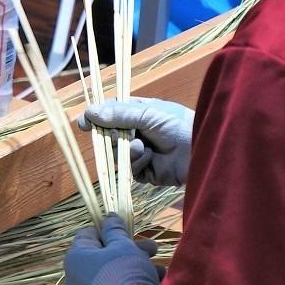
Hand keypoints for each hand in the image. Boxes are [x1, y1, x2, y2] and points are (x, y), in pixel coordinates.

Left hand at [63, 213, 162, 284]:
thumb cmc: (124, 271)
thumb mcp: (123, 245)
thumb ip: (115, 229)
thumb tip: (109, 216)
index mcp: (75, 257)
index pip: (87, 235)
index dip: (108, 230)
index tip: (127, 231)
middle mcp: (75, 279)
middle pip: (103, 257)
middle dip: (130, 251)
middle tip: (152, 249)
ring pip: (113, 276)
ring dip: (137, 269)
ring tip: (160, 270)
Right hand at [78, 98, 193, 185]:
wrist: (201, 150)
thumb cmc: (178, 125)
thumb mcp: (148, 113)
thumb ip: (119, 114)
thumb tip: (89, 112)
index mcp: (138, 113)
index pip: (110, 114)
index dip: (96, 118)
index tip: (83, 123)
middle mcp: (137, 133)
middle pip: (109, 136)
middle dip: (110, 137)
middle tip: (115, 137)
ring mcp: (140, 153)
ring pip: (116, 155)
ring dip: (126, 151)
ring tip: (141, 148)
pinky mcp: (144, 172)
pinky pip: (129, 169)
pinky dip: (136, 163)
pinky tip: (149, 158)